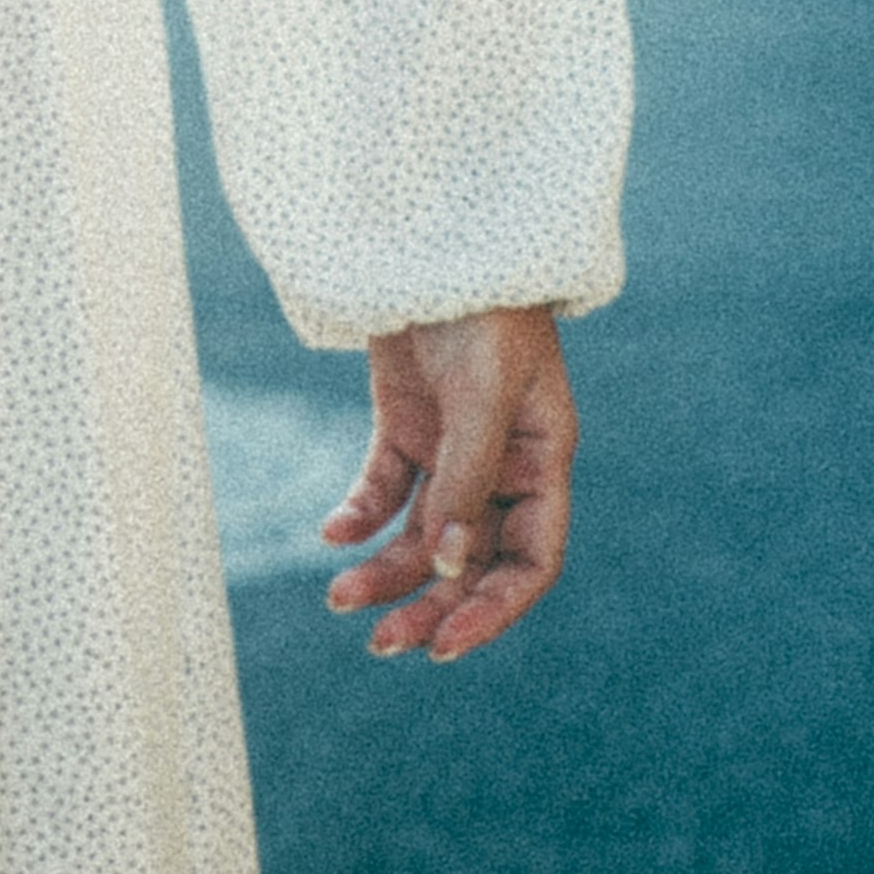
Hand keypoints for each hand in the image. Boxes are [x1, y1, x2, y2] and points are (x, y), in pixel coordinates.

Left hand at [319, 304, 575, 661]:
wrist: (432, 230)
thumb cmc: (481, 306)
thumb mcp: (482, 391)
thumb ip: (468, 478)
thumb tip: (448, 567)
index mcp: (541, 460)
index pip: (530, 560)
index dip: (494, 608)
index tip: (446, 642)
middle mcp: (501, 465)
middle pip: (470, 560)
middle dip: (428, 603)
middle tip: (382, 643)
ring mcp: (450, 446)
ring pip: (422, 534)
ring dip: (385, 570)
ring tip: (338, 599)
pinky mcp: (406, 422)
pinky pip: (384, 488)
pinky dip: (359, 514)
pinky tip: (332, 533)